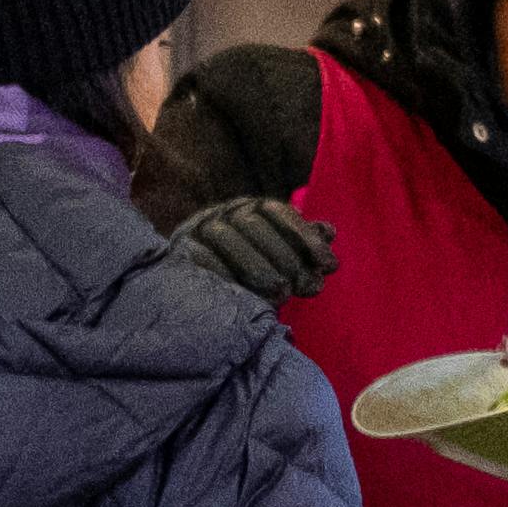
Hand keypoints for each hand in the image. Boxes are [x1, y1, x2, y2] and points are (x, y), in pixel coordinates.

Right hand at [166, 198, 337, 308]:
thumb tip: (330, 232)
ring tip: (282, 295)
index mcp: (246, 209)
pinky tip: (249, 297)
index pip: (276, 212)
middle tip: (303, 288)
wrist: (191, 296)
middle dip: (284, 255)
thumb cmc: (245, 278)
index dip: (305, 237)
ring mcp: (194, 230)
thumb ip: (302, 245)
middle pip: (251, 222)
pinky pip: (199, 257)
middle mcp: (219, 213)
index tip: (330, 266)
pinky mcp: (177, 252)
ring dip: (257, 266)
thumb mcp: (279, 260)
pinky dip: (226, 275)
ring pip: (225, 235)